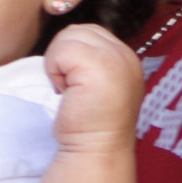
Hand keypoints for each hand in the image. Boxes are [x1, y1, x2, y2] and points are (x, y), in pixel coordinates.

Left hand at [44, 22, 143, 153]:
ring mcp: (115, 58)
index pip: (90, 33)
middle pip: (78, 31)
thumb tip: (68, 40)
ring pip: (68, 37)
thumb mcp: (98, 83)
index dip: (73, 56)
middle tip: (71, 88)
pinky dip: (54, 71)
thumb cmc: (90, 124)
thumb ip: (92, 59)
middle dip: (64, 56)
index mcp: (126, 58)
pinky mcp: (99, 65)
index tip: (78, 86)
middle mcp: (126, 54)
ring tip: (70, 90)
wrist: (96, 151)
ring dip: (58, 63)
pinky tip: (65, 92)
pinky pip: (61, 50)